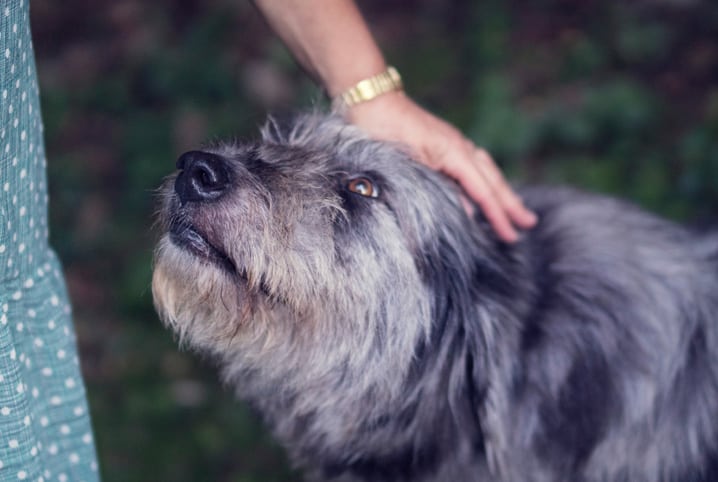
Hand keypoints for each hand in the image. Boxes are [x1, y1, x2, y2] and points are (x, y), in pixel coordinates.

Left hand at [344, 91, 537, 241]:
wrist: (371, 100)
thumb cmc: (383, 130)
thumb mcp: (408, 166)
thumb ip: (437, 188)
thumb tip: (467, 212)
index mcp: (455, 153)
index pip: (483, 191)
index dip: (498, 215)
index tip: (511, 236)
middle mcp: (460, 147)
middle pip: (492, 180)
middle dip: (511, 204)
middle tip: (530, 224)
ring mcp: (453, 143)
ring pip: (485, 171)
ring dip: (501, 192)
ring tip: (515, 209)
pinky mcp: (443, 144)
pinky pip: (473, 166)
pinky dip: (484, 181)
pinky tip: (483, 190)